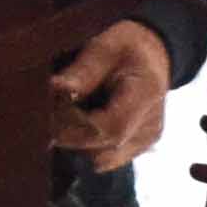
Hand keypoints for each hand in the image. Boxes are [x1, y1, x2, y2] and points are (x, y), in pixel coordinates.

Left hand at [53, 19, 173, 173]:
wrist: (152, 55)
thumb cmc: (126, 48)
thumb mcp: (104, 47)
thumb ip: (83, 71)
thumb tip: (56, 88)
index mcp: (145, 94)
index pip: (110, 129)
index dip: (76, 127)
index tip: (53, 111)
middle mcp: (150, 123)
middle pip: (103, 148)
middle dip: (71, 135)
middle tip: (55, 110)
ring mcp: (146, 139)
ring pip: (101, 159)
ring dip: (79, 141)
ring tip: (72, 113)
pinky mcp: (139, 147)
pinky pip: (106, 158)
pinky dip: (89, 144)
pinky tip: (85, 122)